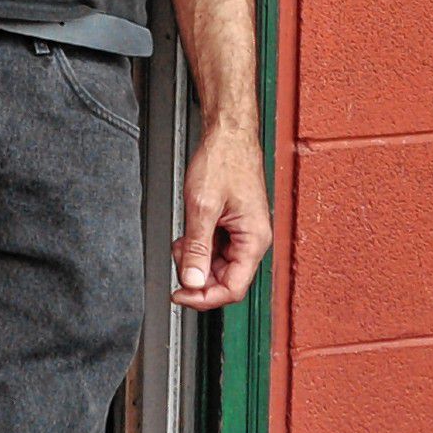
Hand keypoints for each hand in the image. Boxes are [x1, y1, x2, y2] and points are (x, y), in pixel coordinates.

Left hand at [172, 129, 270, 310]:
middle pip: (225, 279)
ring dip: (196, 259)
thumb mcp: (202, 207)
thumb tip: (192, 281)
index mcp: (254, 239)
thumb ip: (197, 248)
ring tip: (182, 241)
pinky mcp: (234, 225)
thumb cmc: (223, 160)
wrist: (228, 134)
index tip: (181, 295)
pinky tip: (188, 234)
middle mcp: (253, 239)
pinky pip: (216, 248)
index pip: (233, 288)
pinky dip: (198, 246)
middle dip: (197, 274)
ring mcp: (244, 232)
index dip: (205, 297)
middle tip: (178, 258)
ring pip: (218, 265)